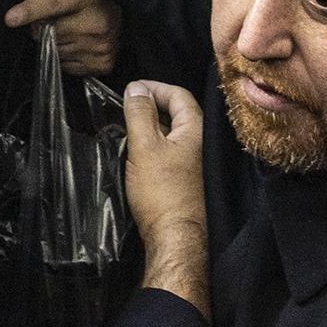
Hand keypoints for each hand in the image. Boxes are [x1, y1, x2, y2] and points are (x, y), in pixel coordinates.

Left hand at [4, 0, 119, 76]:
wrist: (125, 20)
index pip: (52, 3)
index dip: (30, 10)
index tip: (10, 18)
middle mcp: (95, 23)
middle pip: (46, 32)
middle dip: (42, 27)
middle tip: (56, 20)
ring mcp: (100, 46)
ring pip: (55, 51)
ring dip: (54, 43)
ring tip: (70, 31)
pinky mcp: (103, 65)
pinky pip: (67, 66)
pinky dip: (66, 58)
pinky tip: (78, 46)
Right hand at [122, 79, 209, 318]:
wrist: (174, 238)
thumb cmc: (161, 191)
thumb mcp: (144, 146)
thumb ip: (140, 113)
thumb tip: (136, 88)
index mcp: (196, 130)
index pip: (178, 94)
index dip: (154, 87)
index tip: (130, 91)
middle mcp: (200, 144)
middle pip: (177, 112)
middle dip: (151, 105)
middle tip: (126, 107)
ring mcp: (195, 164)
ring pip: (172, 133)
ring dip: (151, 126)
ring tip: (127, 128)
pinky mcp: (186, 181)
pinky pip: (169, 152)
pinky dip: (154, 146)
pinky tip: (137, 154)